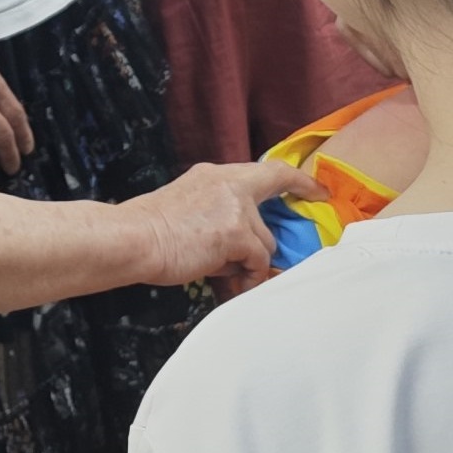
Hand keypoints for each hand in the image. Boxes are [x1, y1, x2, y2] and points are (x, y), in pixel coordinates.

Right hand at [125, 160, 318, 290]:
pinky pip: (257, 261)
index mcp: (216, 175)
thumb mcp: (189, 209)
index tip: (319, 191)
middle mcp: (229, 184)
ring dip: (246, 263)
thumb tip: (243, 249)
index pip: (270, 171)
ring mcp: (235, 207)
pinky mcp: (236, 232)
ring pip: (264, 243)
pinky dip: (247, 276)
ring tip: (219, 274)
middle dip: (259, 248)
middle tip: (249, 269)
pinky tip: (227, 281)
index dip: (300, 182)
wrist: (133, 238)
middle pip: (266, 222)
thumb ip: (219, 216)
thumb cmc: (151, 231)